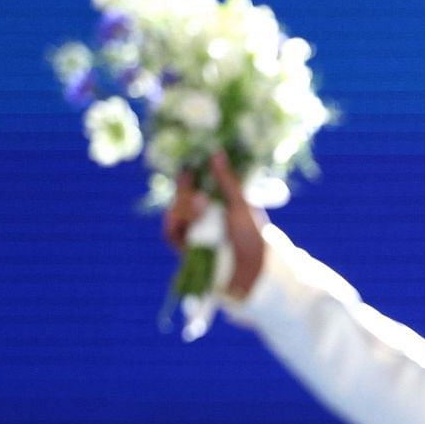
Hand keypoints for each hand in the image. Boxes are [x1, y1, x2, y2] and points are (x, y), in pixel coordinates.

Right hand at [161, 150, 266, 299]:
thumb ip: (226, 181)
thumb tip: (215, 152)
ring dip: (180, 211)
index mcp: (217, 204)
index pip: (196, 187)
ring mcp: (194, 233)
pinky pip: (171, 235)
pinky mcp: (186, 250)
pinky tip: (174, 220)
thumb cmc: (252, 236)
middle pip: (182, 200)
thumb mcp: (240, 205)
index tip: (185, 170)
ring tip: (193, 211)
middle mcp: (203, 217)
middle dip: (185, 197)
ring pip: (175, 215)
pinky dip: (171, 227)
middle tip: (196, 197)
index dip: (187, 179)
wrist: (253, 271)